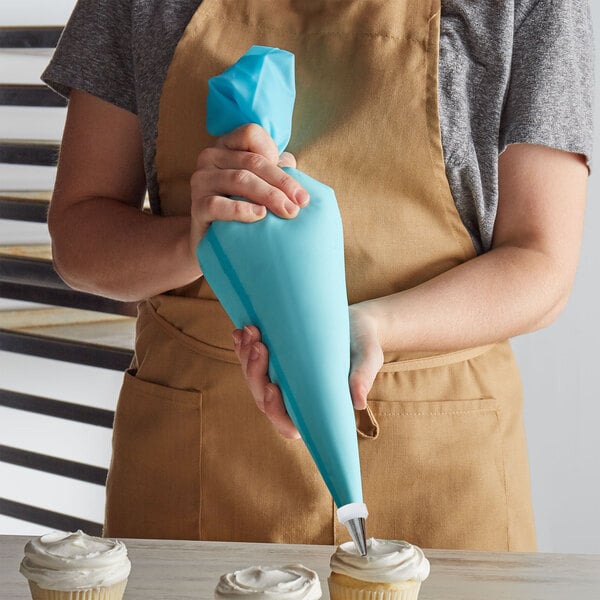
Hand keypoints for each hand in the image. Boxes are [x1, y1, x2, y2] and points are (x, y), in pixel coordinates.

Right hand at [189, 123, 308, 255]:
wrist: (214, 242)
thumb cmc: (243, 209)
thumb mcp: (261, 185)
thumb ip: (275, 170)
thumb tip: (289, 163)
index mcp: (227, 146)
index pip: (251, 134)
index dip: (274, 151)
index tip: (291, 180)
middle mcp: (210, 157)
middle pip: (252, 161)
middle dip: (282, 182)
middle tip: (301, 202)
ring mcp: (201, 181)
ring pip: (239, 180)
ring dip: (269, 195)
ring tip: (289, 211)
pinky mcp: (197, 206)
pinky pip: (218, 204)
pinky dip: (242, 209)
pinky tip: (260, 215)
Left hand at [232, 304, 383, 437]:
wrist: (354, 322)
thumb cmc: (363, 345)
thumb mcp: (368, 358)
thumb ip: (362, 378)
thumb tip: (358, 401)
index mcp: (314, 406)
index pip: (287, 423)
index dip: (274, 412)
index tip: (273, 388)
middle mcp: (293, 395)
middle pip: (262, 396)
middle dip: (254, 373)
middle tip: (259, 346)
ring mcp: (280, 377)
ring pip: (252, 376)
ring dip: (246, 357)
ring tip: (251, 331)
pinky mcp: (274, 358)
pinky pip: (251, 357)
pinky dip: (243, 346)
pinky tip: (240, 331)